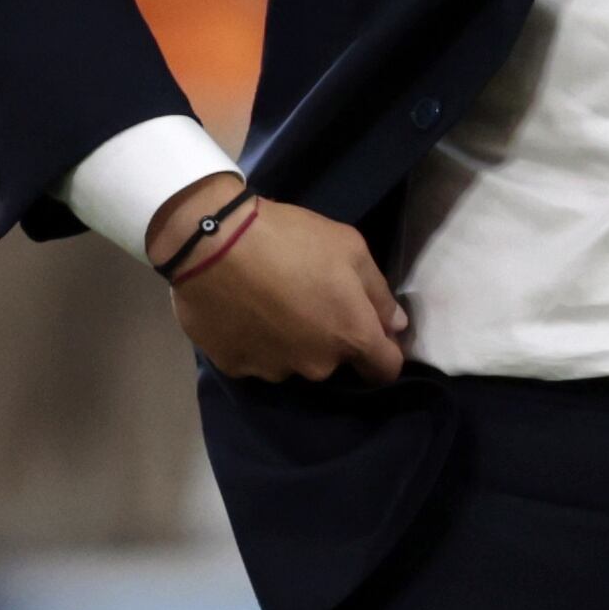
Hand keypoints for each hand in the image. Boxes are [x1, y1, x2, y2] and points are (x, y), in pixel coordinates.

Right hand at [151, 176, 409, 383]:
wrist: (213, 242)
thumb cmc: (291, 239)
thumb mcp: (350, 247)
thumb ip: (379, 293)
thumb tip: (396, 326)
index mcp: (351, 337)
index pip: (384, 370)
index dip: (383, 352)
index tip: (371, 332)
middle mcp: (316, 365)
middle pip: (333, 362)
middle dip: (329, 337)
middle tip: (308, 298)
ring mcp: (273, 370)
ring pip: (292, 362)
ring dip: (290, 341)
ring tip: (270, 302)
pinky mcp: (235, 368)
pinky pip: (255, 359)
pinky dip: (255, 342)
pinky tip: (243, 311)